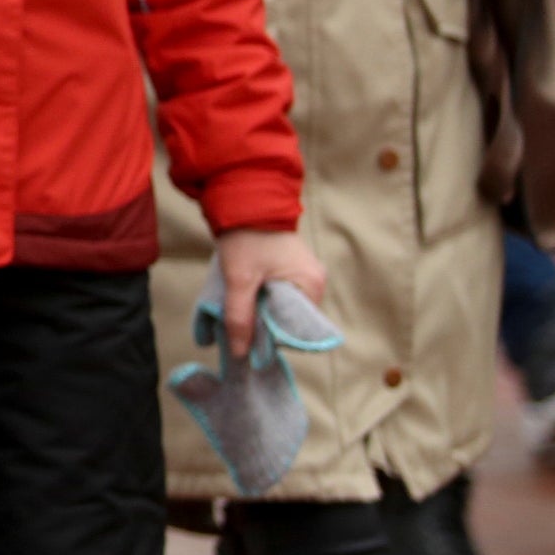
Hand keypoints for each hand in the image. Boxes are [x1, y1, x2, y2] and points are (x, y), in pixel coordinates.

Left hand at [215, 229, 330, 361]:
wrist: (243, 200)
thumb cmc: (245, 237)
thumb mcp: (239, 279)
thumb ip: (240, 317)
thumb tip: (242, 355)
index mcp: (311, 285)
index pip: (297, 329)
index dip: (273, 338)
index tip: (249, 339)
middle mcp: (315, 282)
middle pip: (290, 320)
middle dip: (265, 325)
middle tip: (239, 324)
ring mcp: (304, 275)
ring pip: (283, 308)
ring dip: (262, 312)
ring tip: (240, 307)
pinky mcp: (292, 270)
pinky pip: (280, 295)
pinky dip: (263, 300)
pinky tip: (246, 298)